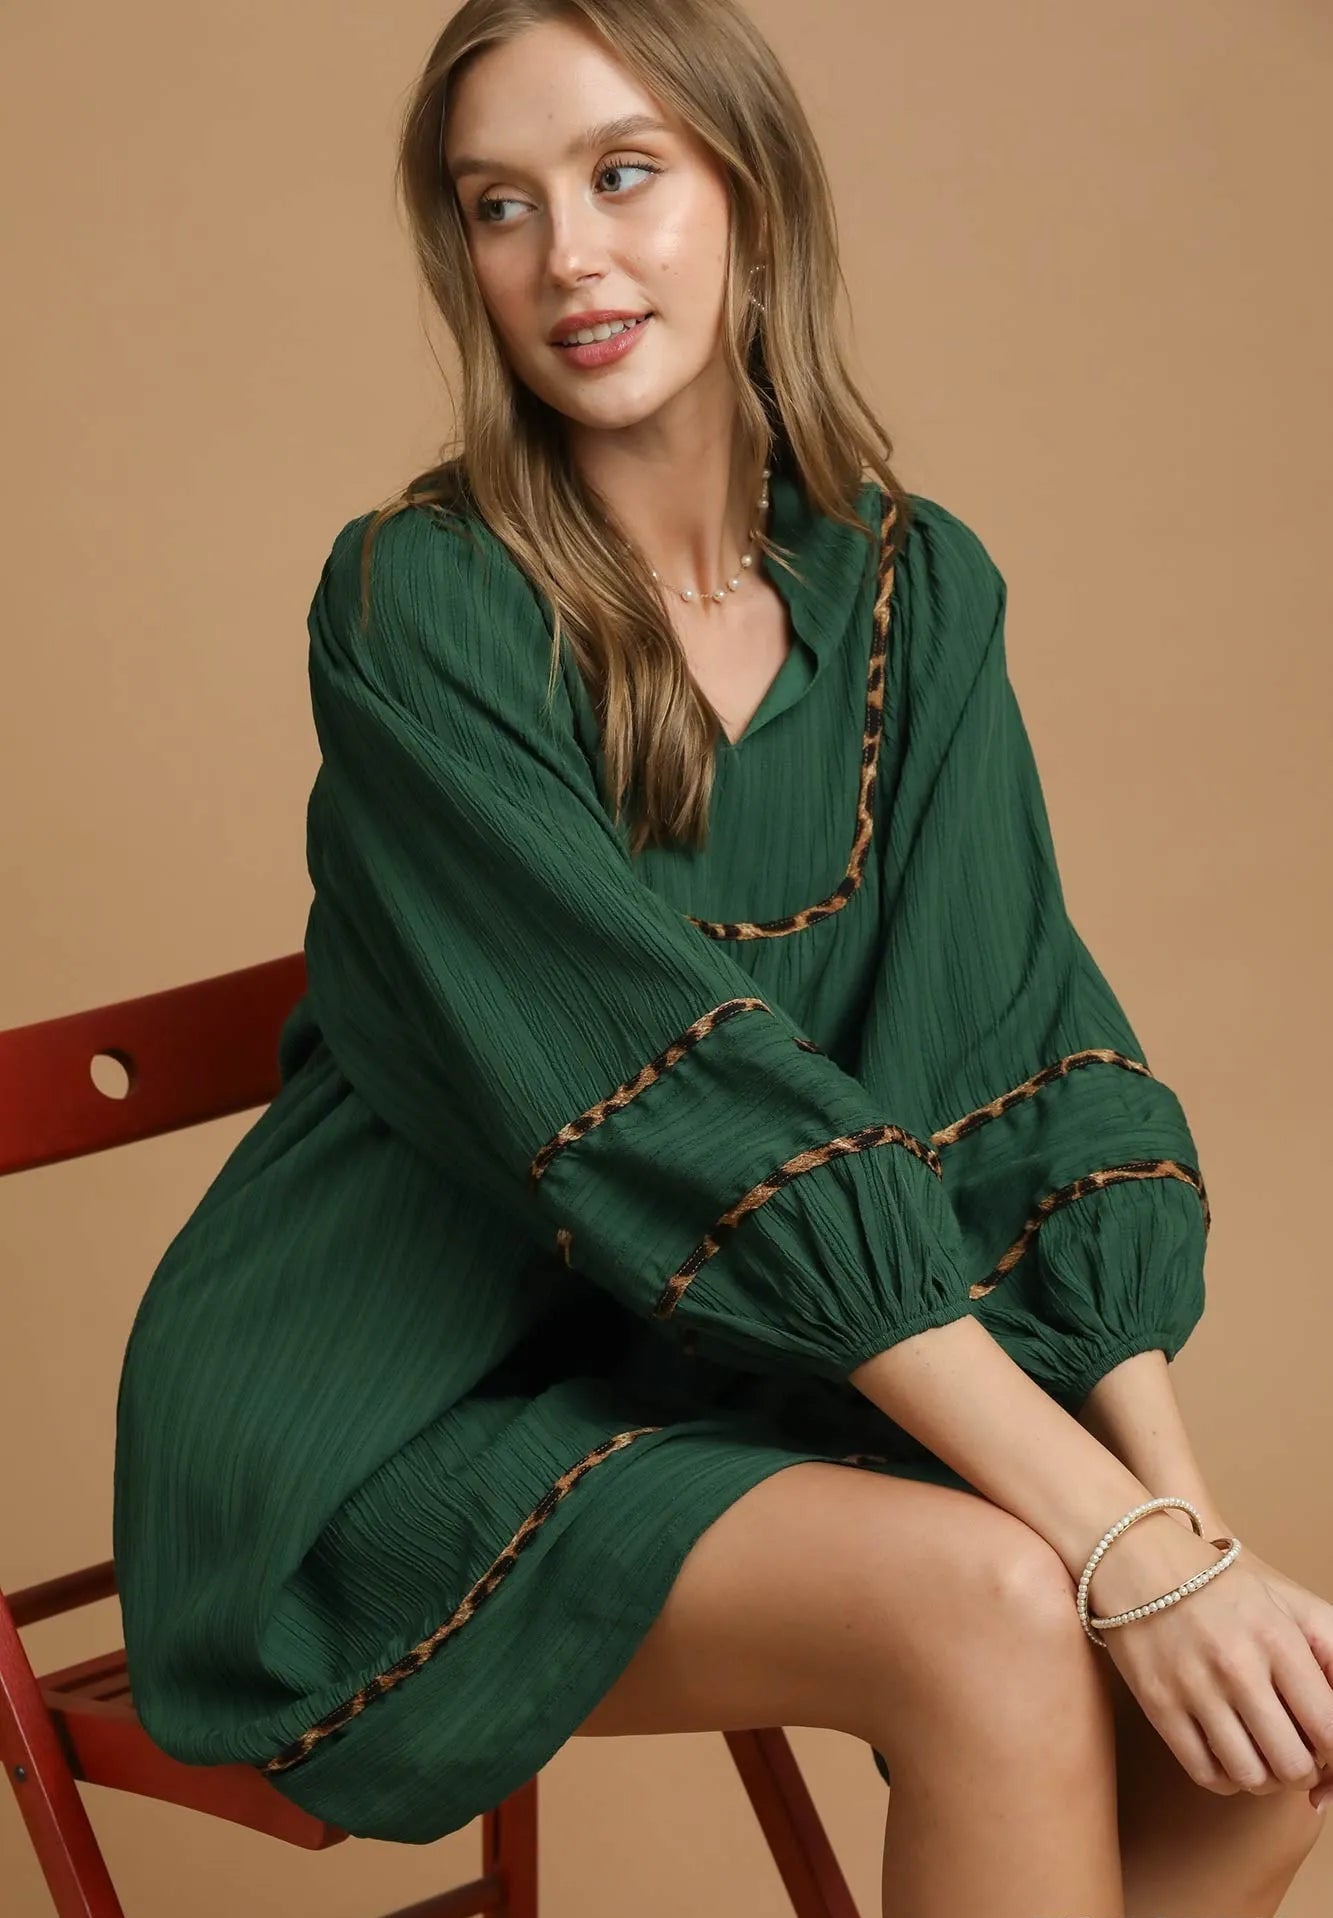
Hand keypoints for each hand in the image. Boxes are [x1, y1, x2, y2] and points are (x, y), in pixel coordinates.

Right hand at [1090, 1522, 1332, 1804]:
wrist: (1135, 1557)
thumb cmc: (1217, 1583)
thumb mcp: (1282, 1604)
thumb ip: (1327, 1656)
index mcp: (1276, 1638)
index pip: (1329, 1729)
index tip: (1323, 1745)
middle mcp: (1237, 1665)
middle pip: (1292, 1764)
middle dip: (1302, 1771)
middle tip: (1293, 1754)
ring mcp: (1194, 1687)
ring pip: (1249, 1776)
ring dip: (1264, 1778)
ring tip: (1261, 1756)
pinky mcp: (1158, 1704)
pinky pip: (1204, 1772)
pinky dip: (1225, 1778)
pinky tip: (1228, 1756)